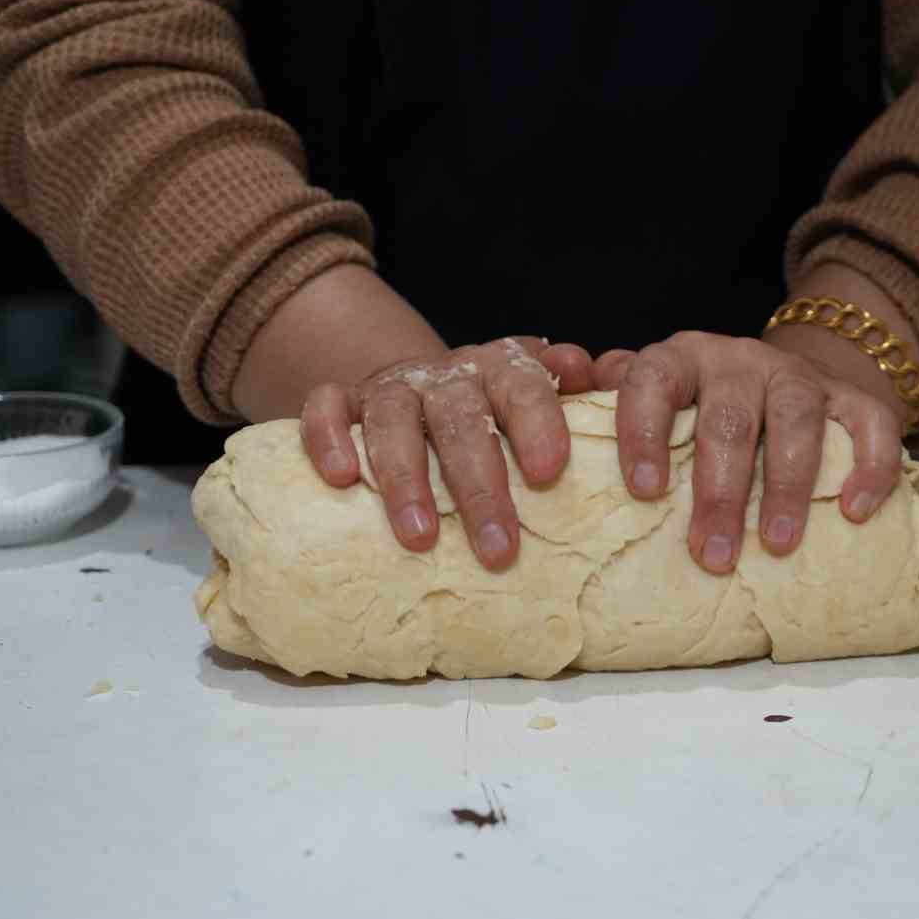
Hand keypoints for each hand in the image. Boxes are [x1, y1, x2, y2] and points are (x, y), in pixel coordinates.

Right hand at [300, 337, 593, 568]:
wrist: (425, 388)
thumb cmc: (496, 414)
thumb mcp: (539, 401)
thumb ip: (574, 393)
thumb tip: (592, 371)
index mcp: (502, 370)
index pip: (523, 385)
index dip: (536, 422)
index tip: (548, 472)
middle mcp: (447, 373)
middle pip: (461, 418)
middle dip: (480, 485)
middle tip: (498, 548)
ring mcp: (392, 385)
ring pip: (393, 419)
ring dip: (406, 479)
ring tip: (422, 538)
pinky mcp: (343, 399)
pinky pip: (325, 406)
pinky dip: (329, 436)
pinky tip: (342, 478)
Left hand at [592, 331, 903, 574]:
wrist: (780, 383)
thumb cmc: (697, 412)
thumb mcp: (651, 403)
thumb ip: (606, 406)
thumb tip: (563, 413)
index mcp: (679, 360)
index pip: (652, 380)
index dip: (646, 431)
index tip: (644, 492)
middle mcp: (737, 360)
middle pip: (728, 417)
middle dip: (719, 490)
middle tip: (711, 555)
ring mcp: (798, 376)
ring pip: (795, 416)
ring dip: (786, 483)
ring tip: (776, 545)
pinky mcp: (853, 397)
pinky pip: (870, 422)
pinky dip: (868, 464)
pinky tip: (854, 510)